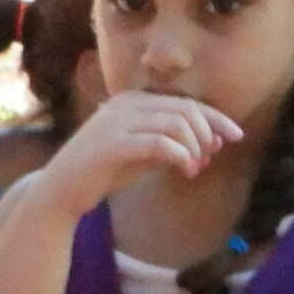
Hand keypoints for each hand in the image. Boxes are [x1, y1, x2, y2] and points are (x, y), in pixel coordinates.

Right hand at [49, 88, 250, 208]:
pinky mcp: (113, 144)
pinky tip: (186, 168)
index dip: (215, 118)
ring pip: (176, 124)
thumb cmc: (102, 173)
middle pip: (185, 109)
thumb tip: (214, 142)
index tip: (234, 136)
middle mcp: (125, 104)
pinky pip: (160, 143)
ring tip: (195, 167)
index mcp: (133, 101)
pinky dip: (180, 155)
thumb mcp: (144, 155)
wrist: (59, 192)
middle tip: (212, 156)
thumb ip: (174, 144)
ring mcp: (117, 122)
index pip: (185, 102)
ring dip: (195, 146)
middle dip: (208, 132)